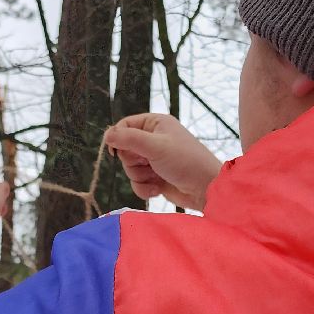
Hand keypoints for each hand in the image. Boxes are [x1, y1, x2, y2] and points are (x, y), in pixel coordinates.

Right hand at [103, 113, 221, 211]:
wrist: (206, 189)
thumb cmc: (185, 161)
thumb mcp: (155, 146)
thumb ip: (129, 139)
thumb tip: (107, 134)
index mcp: (155, 124)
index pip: (125, 125)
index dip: (117, 138)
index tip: (114, 152)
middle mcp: (153, 139)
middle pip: (124, 150)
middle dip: (133, 162)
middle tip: (147, 164)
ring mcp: (154, 160)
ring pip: (130, 168)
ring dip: (140, 177)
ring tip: (157, 178)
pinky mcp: (155, 177)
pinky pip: (137, 182)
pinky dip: (145, 188)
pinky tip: (158, 189)